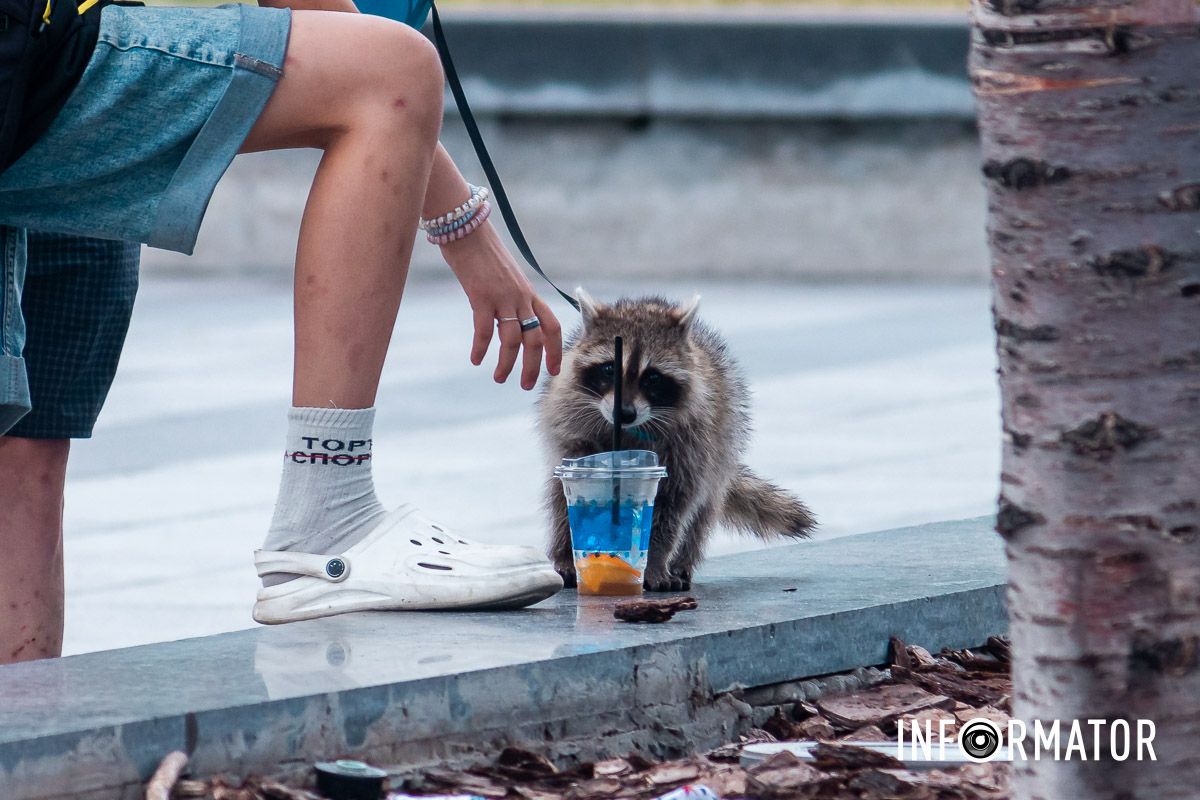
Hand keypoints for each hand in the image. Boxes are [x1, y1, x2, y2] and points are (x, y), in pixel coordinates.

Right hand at [440, 223, 562, 389]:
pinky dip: (481, 348)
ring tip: (499, 378)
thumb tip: (509, 317)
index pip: (552, 326)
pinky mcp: (482, 296)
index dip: (555, 350)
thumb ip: (512, 297)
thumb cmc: (483, 252)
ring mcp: (503, 297)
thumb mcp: (506, 276)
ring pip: (513, 340)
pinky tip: (475, 359)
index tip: (553, 370)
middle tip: (526, 385)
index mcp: (529, 293)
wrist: (467, 227)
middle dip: (533, 366)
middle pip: (536, 339)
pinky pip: (485, 330)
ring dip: (507, 364)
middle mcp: (521, 297)